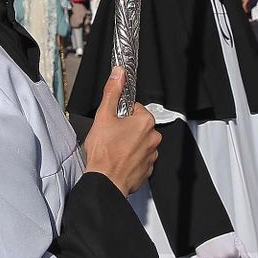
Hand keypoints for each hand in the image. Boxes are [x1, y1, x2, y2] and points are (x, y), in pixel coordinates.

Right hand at [82, 68, 160, 195]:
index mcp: (145, 122)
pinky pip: (139, 158)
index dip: (120, 114)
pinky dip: (130, 158)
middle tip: (110, 136)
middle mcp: (153, 138)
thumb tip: (119, 74)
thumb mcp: (104, 116)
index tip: (112, 122)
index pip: (135, 108)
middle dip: (125, 129)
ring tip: (113, 150)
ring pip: (139, 142)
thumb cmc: (104, 153)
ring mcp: (152, 155)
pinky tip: (118, 160)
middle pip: (137, 126)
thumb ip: (112, 92)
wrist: (105, 182)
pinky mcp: (147, 169)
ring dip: (128, 144)